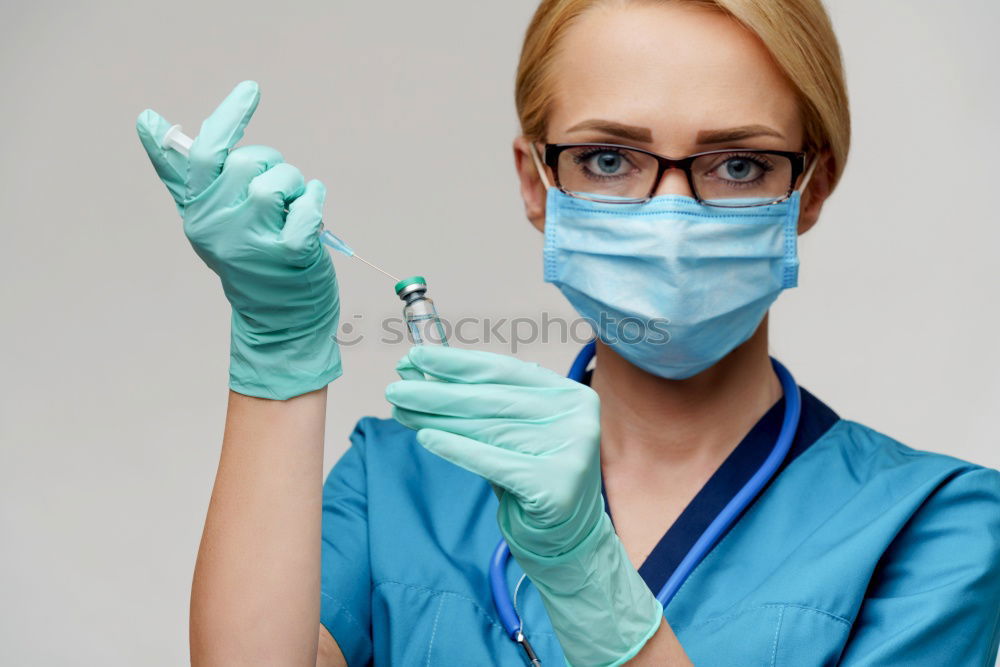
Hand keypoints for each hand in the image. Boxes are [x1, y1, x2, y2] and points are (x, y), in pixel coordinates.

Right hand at [136, 81, 340, 399]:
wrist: (279, 322)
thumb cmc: (253, 262)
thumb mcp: (216, 220)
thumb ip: (188, 175)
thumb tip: (150, 121)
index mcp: (198, 212)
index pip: (203, 154)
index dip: (227, 118)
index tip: (250, 91)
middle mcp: (217, 227)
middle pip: (247, 161)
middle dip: (273, 165)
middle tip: (281, 192)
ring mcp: (251, 242)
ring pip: (276, 180)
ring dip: (296, 186)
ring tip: (296, 208)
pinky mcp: (287, 256)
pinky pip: (306, 208)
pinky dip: (315, 205)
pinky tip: (312, 216)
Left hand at [386, 346, 662, 665]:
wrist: (567, 538)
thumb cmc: (531, 477)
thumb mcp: (513, 433)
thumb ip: (479, 405)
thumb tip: (421, 375)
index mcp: (569, 394)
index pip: (505, 370)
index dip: (457, 363)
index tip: (417, 356)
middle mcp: (576, 418)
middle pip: (491, 399)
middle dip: (438, 392)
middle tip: (396, 387)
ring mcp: (571, 451)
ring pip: (488, 428)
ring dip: (438, 418)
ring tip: (402, 410)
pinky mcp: (555, 485)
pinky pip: (493, 462)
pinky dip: (456, 448)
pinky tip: (426, 437)